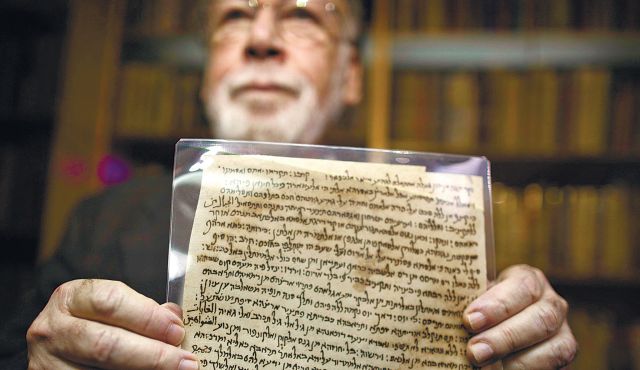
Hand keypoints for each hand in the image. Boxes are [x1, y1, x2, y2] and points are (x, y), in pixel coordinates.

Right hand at [27, 279, 198, 369]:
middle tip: (184, 360)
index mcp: (70, 298)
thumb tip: (174, 316)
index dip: (148, 316)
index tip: (177, 330)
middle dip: (152, 353)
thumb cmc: (90, 325)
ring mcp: (47, 362)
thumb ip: (140, 311)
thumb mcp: (109, 310)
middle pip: (107, 343)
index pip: (111, 301)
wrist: (59, 351)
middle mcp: (53, 329)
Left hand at [463, 265, 576, 368]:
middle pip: (540, 319)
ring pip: (554, 349)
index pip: (522, 286)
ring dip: (517, 362)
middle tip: (474, 352)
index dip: (497, 304)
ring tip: (484, 369)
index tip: (469, 320)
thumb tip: (442, 313)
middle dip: (505, 338)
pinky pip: (553, 368)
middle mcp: (552, 304)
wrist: (497, 330)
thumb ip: (467, 303)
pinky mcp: (564, 358)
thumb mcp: (475, 301)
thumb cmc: (480, 311)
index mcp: (529, 280)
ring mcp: (562, 333)